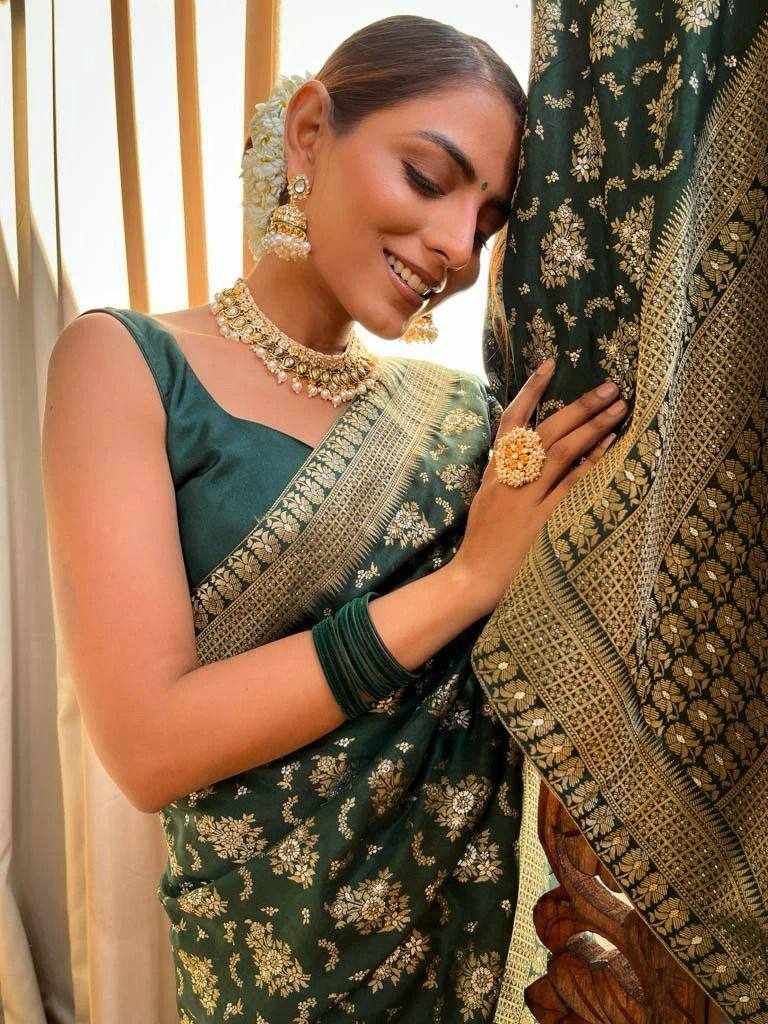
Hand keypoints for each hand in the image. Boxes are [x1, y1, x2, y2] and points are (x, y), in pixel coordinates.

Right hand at [450, 359, 627, 616]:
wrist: (472, 580)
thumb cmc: (484, 543)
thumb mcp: (489, 500)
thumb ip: (507, 474)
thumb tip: (531, 450)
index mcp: (495, 471)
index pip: (511, 420)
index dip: (531, 391)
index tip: (550, 364)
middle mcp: (508, 478)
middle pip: (545, 431)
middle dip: (579, 405)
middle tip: (610, 385)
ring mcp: (524, 499)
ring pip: (560, 452)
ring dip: (592, 426)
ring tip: (619, 407)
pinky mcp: (540, 521)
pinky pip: (569, 486)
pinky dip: (589, 463)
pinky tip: (610, 446)